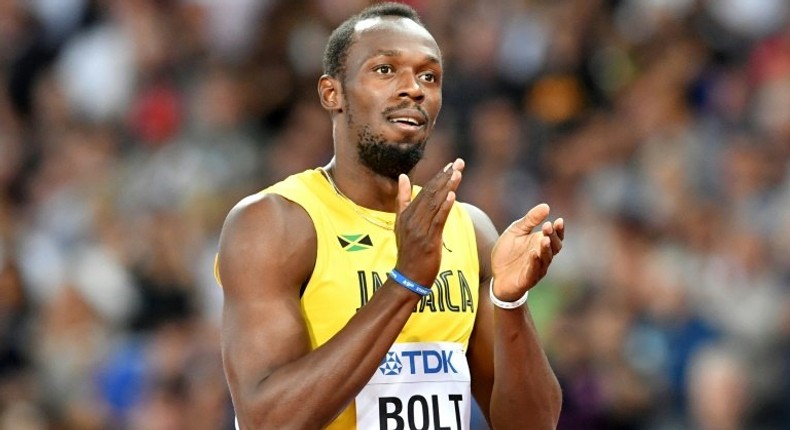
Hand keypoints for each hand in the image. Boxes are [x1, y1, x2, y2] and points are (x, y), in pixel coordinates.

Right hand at [393, 158, 464, 286]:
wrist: (407, 278)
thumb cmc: (408, 252)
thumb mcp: (401, 224)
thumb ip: (403, 200)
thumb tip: (402, 176)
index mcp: (406, 214)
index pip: (424, 191)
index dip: (438, 177)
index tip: (450, 165)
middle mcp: (411, 219)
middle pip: (430, 194)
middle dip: (445, 177)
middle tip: (458, 162)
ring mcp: (419, 230)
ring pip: (435, 204)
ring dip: (447, 187)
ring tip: (458, 173)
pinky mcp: (428, 241)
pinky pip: (437, 221)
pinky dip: (444, 207)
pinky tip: (452, 195)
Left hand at [490, 203, 563, 300]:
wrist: (495, 273)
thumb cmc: (508, 252)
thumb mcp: (516, 231)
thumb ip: (530, 220)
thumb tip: (546, 206)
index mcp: (541, 243)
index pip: (556, 236)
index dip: (559, 230)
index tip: (559, 221)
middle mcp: (543, 256)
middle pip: (554, 247)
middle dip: (552, 237)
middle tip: (547, 227)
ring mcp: (537, 268)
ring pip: (546, 259)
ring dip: (545, 249)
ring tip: (544, 239)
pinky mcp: (527, 279)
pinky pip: (534, 271)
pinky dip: (534, 262)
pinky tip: (533, 253)